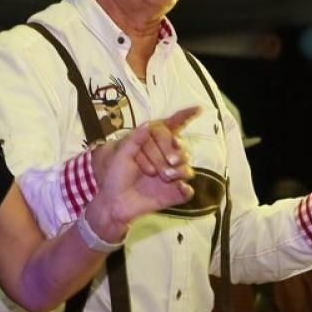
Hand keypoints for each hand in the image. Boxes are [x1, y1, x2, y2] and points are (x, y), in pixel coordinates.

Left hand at [86, 107, 201, 241]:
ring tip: (165, 175)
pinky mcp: (173, 194)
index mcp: (153, 144)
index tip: (197, 109)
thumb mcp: (121, 154)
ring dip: (179, 169)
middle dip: (173, 151)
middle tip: (167, 159)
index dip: (185, 117)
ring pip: (186, 167)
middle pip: (179, 148)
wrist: (114, 202)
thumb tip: (148, 124)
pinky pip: (187, 190)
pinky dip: (185, 188)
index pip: (172, 128)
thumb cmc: (115, 175)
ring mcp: (172, 176)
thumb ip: (135, 139)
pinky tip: (179, 187)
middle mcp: (166, 158)